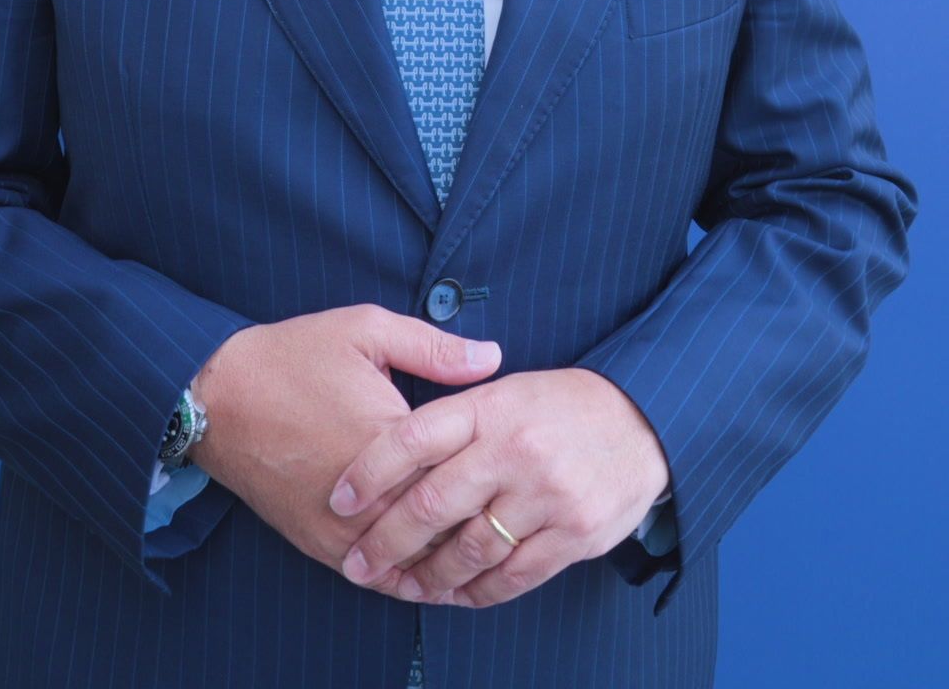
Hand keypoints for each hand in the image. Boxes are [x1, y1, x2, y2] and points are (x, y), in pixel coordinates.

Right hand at [190, 305, 501, 583]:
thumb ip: (434, 347)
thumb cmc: (294, 355)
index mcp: (388, 439)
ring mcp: (341, 529)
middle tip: (524, 512)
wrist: (217, 397)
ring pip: (417, 563)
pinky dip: (412, 579)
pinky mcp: (319, 545)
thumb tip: (495, 357)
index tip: (524, 467)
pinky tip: (440, 574)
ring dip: (454, 559)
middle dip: (485, 520)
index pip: (462, 472)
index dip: (497, 473)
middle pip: (446, 526)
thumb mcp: (366, 329)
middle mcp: (368, 496)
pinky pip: (378, 578)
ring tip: (494, 547)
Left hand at [328, 366, 669, 607]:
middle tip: (356, 564)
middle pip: (431, 505)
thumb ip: (455, 412)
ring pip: (468, 550)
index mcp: (491, 405)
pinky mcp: (574, 534)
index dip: (368, 473)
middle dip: (384, 542)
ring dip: (427, 575)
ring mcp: (546, 494)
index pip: (413, 438)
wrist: (644, 419)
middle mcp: (515, 449)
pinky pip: (512, 576)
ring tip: (401, 585)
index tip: (338, 501)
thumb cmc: (560, 405)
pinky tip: (454, 593)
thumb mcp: (506, 388)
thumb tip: (390, 444)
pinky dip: (476, 591)